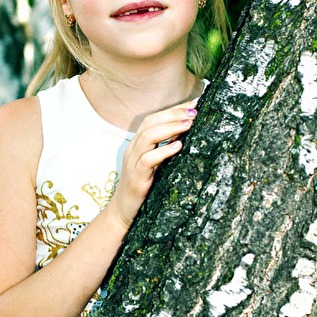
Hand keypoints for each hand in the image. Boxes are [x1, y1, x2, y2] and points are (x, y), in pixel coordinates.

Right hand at [106, 98, 197, 229]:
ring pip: (148, 137)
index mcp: (138, 144)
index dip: (173, 109)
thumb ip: (166, 149)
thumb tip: (185, 133)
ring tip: (188, 124)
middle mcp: (133, 150)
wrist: (123, 213)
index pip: (153, 119)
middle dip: (173, 114)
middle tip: (194, 111)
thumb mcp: (156, 165)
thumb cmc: (142, 188)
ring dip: (170, 128)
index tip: (194, 103)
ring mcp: (132, 163)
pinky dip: (163, 151)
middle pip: (150, 122)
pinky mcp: (136, 179)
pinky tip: (178, 146)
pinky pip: (147, 160)